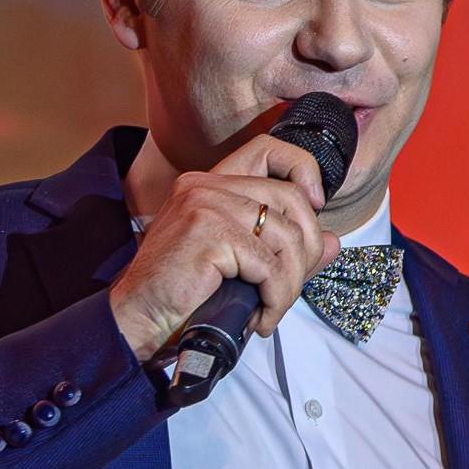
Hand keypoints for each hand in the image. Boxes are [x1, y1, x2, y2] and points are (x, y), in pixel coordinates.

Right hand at [109, 129, 340, 360]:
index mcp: (209, 184)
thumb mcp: (236, 264)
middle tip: (288, 288)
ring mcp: (206, 205)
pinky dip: (275, 298)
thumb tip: (333, 242)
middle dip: (305, 251)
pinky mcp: (209, 233)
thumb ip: (283, 249)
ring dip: (289, 284)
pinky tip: (259, 318)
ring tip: (271, 309)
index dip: (303, 169)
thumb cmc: (180, 295)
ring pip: (285, 236)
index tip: (315, 206)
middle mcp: (206, 185)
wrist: (135, 320)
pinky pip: (269, 265)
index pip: (268, 149)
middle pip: (290, 199)